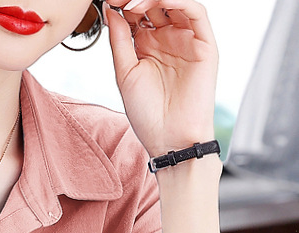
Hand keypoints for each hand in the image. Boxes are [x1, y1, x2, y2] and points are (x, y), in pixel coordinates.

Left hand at [103, 1, 219, 157]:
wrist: (170, 140)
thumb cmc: (148, 115)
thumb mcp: (125, 73)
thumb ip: (120, 40)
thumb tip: (111, 10)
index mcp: (148, 45)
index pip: (137, 13)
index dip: (123, 4)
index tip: (108, 1)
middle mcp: (168, 39)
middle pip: (155, 3)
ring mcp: (187, 40)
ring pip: (175, 3)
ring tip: (133, 3)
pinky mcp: (205, 45)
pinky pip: (196, 13)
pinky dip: (179, 2)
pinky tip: (160, 2)